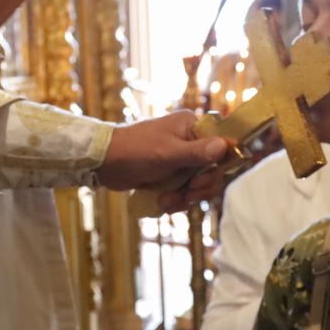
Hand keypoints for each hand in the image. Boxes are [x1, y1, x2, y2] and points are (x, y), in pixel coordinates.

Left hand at [95, 111, 230, 207]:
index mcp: (192, 127)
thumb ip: (197, 152)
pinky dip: (175, 200)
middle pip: (213, 170)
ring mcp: (181, 159)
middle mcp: (190, 141)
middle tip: (188, 194)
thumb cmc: (135, 150)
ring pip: (199, 184)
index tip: (204, 179)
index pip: (222, 145)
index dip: (219, 166)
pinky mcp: (171, 175)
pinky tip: (162, 202)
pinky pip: (185, 191)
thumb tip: (225, 146)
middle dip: (200, 187)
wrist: (104, 163)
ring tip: (167, 200)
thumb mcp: (168, 153)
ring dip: (185, 197)